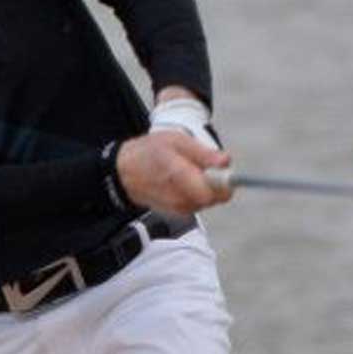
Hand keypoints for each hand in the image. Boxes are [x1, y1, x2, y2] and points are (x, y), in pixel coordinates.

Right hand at [115, 128, 231, 213]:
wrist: (125, 171)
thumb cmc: (150, 152)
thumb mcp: (176, 141)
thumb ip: (203, 153)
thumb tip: (226, 162)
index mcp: (176, 174)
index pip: (210, 191)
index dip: (224, 182)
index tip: (225, 170)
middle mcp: (177, 196)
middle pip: (213, 197)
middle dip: (216, 182)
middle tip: (206, 166)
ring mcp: (177, 208)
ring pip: (208, 201)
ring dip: (207, 187)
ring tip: (191, 171)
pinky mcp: (178, 212)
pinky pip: (199, 204)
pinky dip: (198, 193)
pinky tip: (186, 182)